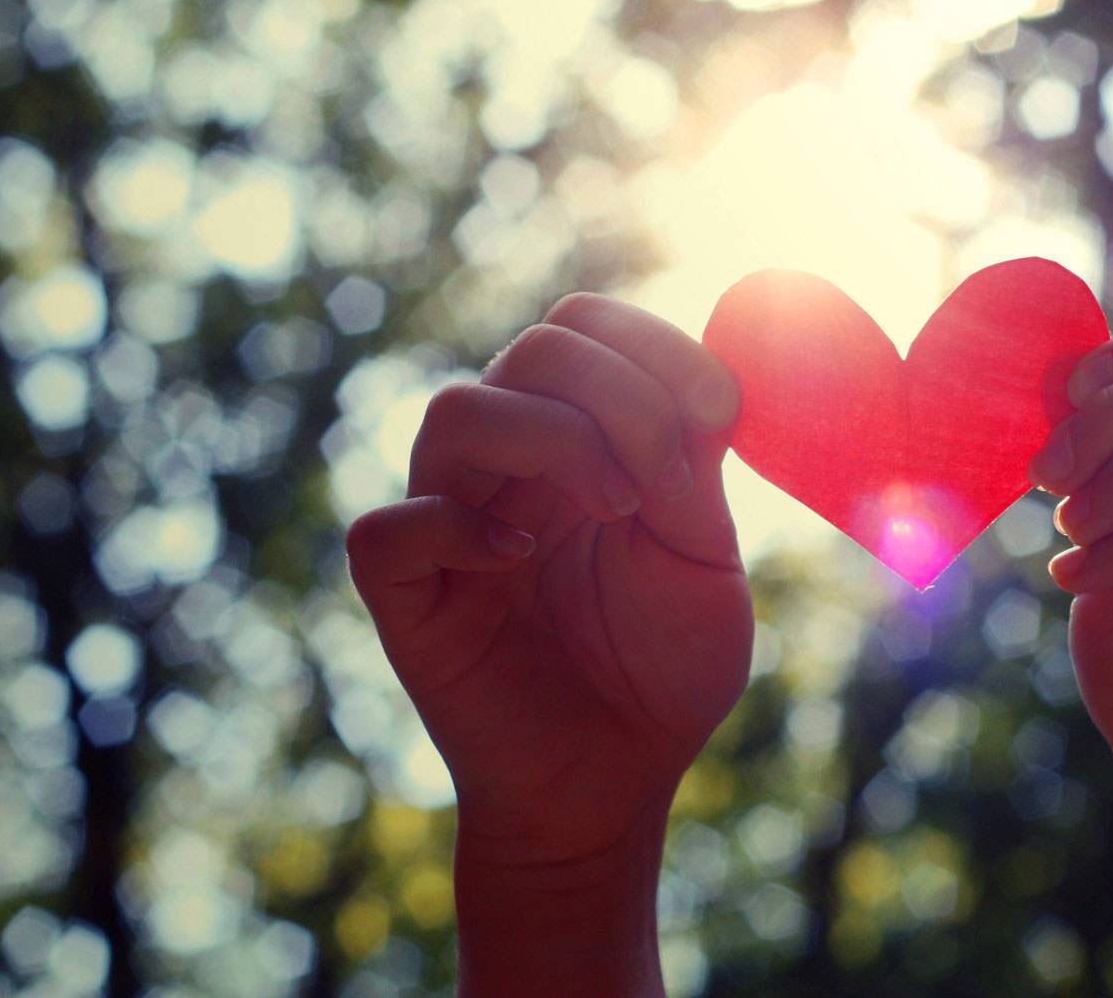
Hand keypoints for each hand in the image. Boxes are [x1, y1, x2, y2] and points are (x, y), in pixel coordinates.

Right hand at [346, 294, 751, 992]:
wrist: (617, 785)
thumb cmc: (662, 672)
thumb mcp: (702, 558)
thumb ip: (692, 466)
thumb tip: (704, 375)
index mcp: (578, 438)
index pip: (587, 328)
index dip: (654, 345)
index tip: (721, 414)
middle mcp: (505, 464)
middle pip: (533, 350)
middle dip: (618, 393)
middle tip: (662, 481)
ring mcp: (448, 521)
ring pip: (458, 412)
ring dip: (553, 440)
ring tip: (615, 508)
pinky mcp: (404, 594)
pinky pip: (392, 528)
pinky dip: (458, 527)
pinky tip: (520, 559)